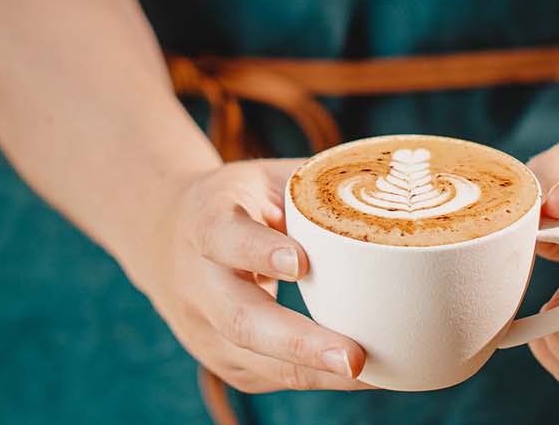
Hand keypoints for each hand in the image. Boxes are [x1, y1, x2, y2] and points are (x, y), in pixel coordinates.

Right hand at [120, 159, 373, 392]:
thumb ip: (317, 183)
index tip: (302, 264)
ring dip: (315, 372)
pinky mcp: (220, 358)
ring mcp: (203, 328)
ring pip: (255, 360)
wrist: (163, 236)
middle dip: (299, 343)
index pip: (225, 237)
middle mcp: (197, 281)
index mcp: (206, 221)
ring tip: (372, 376)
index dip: (260, 251)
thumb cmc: (236, 202)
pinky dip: (315, 380)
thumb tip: (395, 185)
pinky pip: (268, 377)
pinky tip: (360, 379)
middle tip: (354, 357)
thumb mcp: (264, 177)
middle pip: (240, 319)